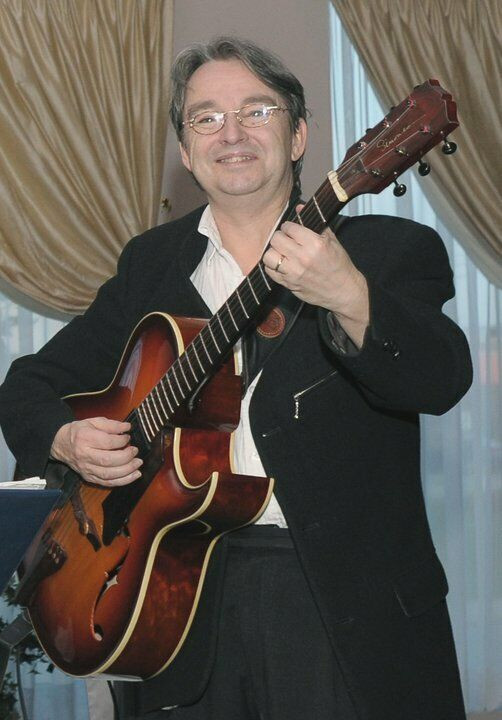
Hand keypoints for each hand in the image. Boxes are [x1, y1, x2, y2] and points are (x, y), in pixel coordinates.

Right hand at [51, 417, 142, 486]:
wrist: (61, 444)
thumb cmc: (79, 432)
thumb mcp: (93, 422)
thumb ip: (111, 424)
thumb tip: (127, 427)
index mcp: (84, 438)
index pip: (106, 442)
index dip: (121, 441)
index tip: (128, 437)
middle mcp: (84, 455)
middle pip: (108, 460)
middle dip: (126, 457)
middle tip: (135, 451)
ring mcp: (86, 469)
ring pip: (108, 474)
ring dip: (127, 471)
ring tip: (138, 464)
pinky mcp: (89, 477)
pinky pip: (107, 483)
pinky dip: (122, 481)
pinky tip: (133, 476)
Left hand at [263, 207, 368, 346]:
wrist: (343, 291)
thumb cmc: (339, 265)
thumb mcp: (332, 240)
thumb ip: (314, 223)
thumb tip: (299, 207)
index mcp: (315, 244)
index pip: (289, 228)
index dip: (289, 227)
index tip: (292, 230)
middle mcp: (302, 258)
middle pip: (276, 239)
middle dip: (280, 237)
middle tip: (286, 240)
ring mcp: (294, 273)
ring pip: (269, 256)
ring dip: (273, 252)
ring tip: (281, 252)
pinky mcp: (288, 284)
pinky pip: (270, 272)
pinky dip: (272, 266)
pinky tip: (280, 264)